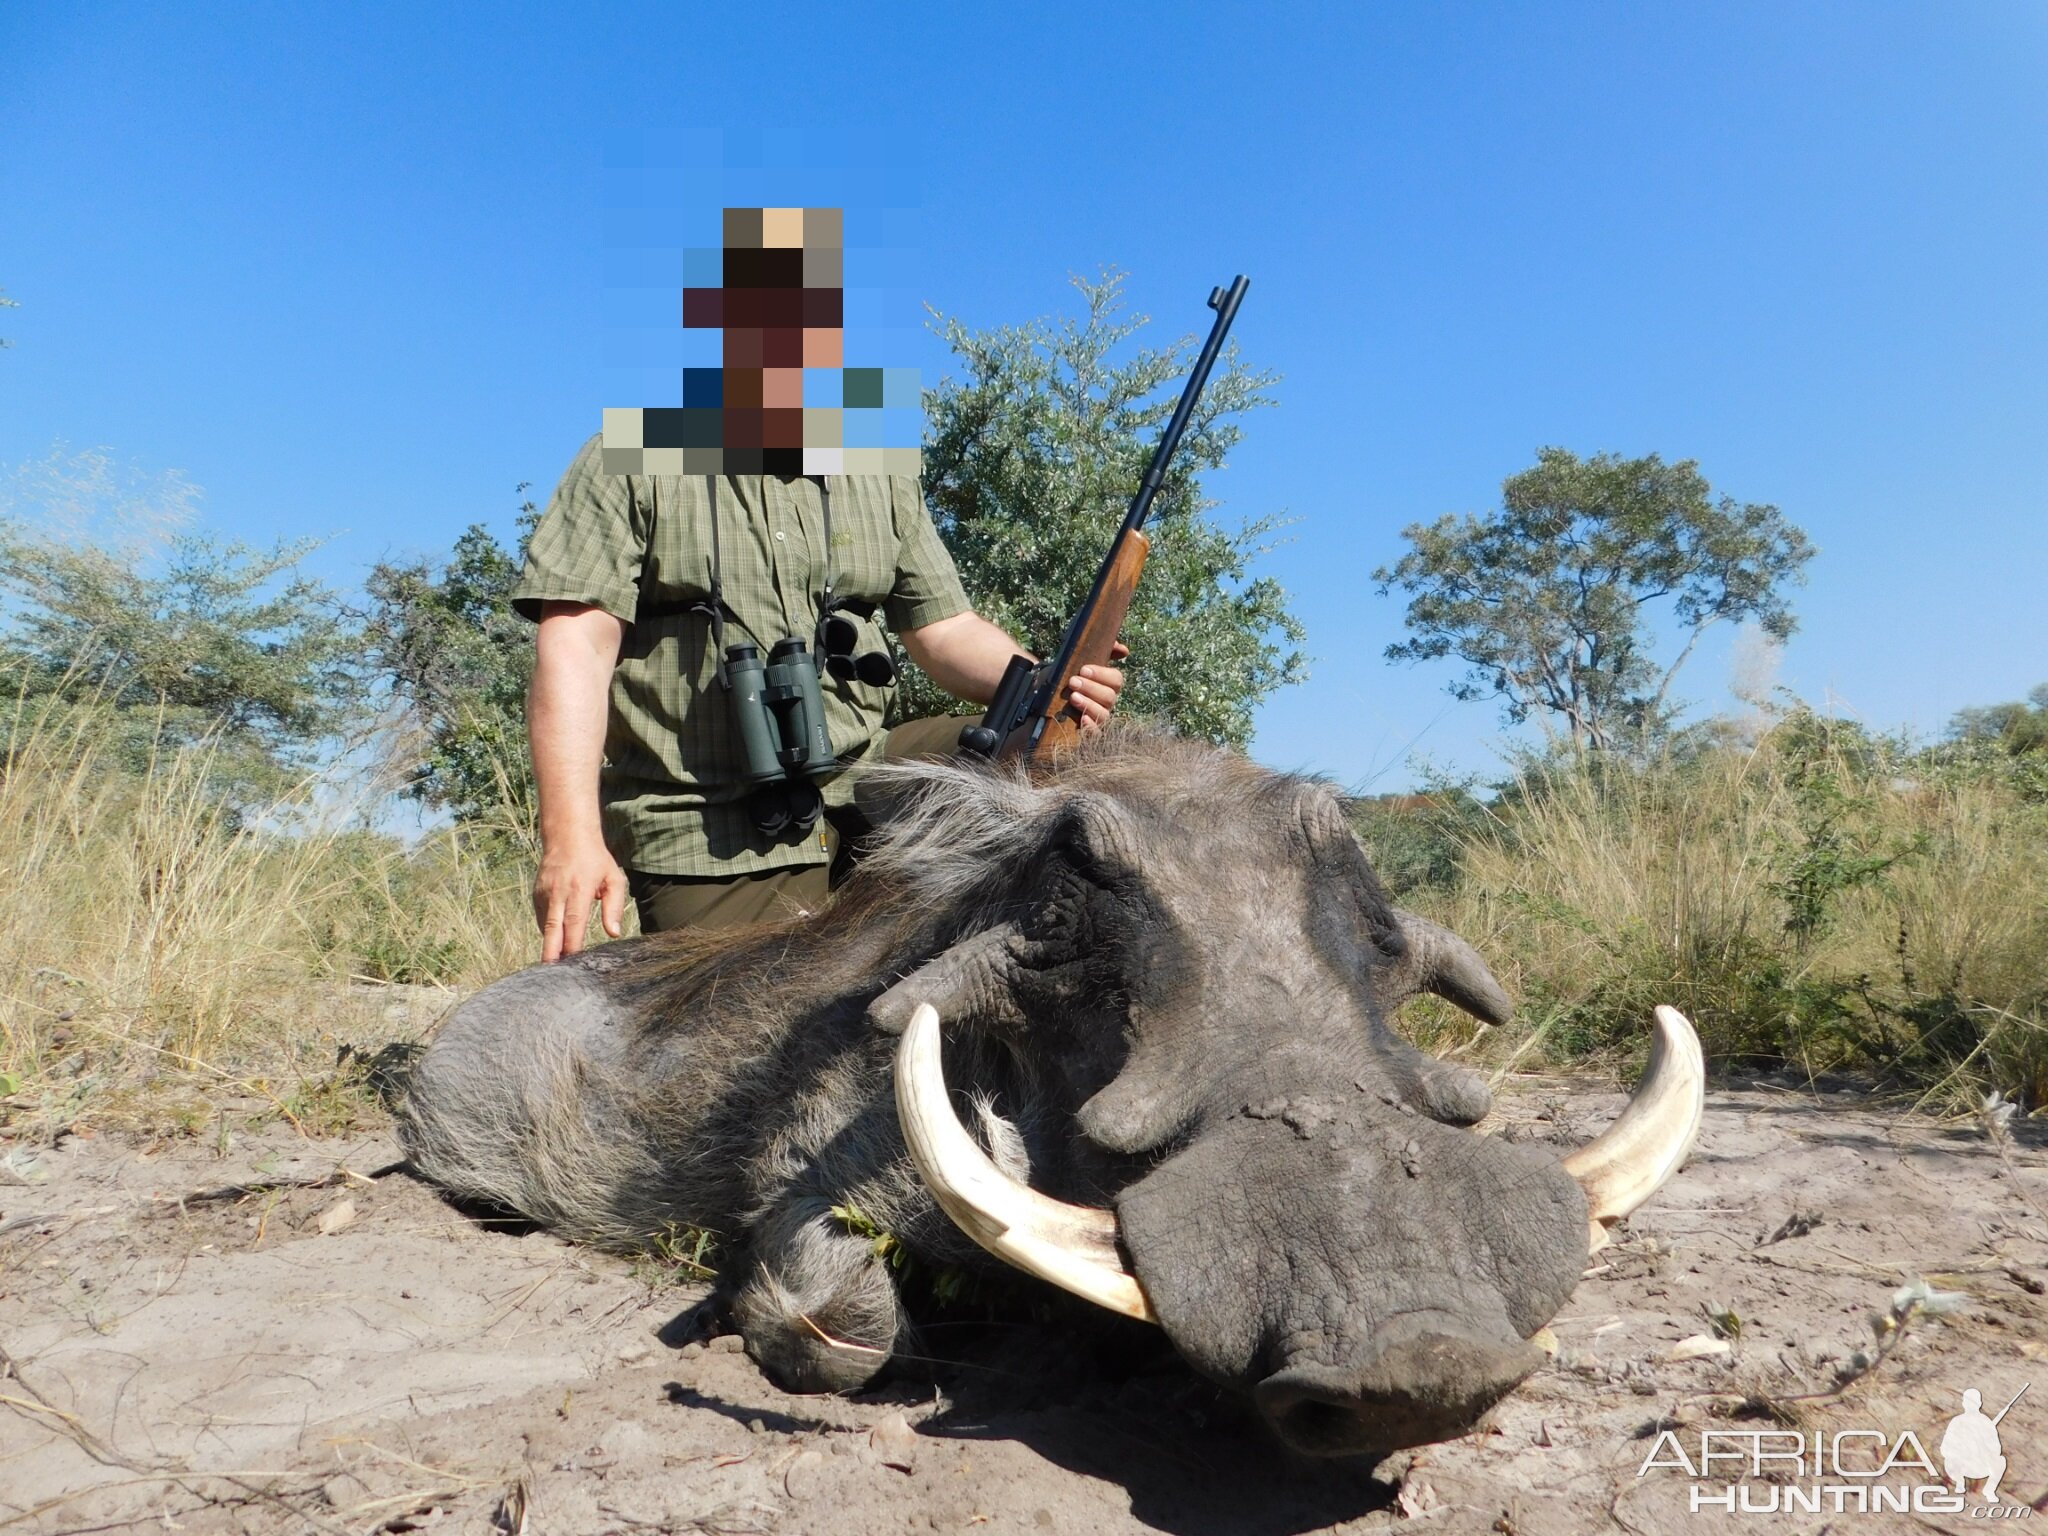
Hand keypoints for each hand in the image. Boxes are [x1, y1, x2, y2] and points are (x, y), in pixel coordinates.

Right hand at [532, 836, 626, 961]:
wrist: (567, 836)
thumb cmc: (595, 860)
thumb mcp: (613, 879)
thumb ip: (614, 907)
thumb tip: (614, 933)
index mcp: (579, 890)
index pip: (574, 923)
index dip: (572, 944)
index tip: (574, 962)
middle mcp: (558, 893)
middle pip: (552, 929)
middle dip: (551, 952)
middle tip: (551, 973)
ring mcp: (544, 894)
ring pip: (544, 926)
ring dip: (550, 945)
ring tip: (557, 965)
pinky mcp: (536, 894)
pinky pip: (541, 919)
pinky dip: (548, 932)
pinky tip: (556, 941)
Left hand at [1069, 641, 1129, 733]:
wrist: (1042, 693)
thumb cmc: (1066, 674)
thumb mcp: (1080, 658)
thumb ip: (1103, 649)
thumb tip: (1124, 650)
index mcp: (1107, 684)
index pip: (1116, 680)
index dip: (1102, 674)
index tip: (1083, 669)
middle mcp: (1105, 702)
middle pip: (1110, 697)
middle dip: (1091, 688)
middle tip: (1073, 682)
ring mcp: (1097, 717)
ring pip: (1104, 715)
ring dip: (1089, 704)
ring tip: (1073, 697)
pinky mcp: (1087, 732)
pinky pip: (1096, 734)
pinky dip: (1091, 727)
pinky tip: (1082, 718)